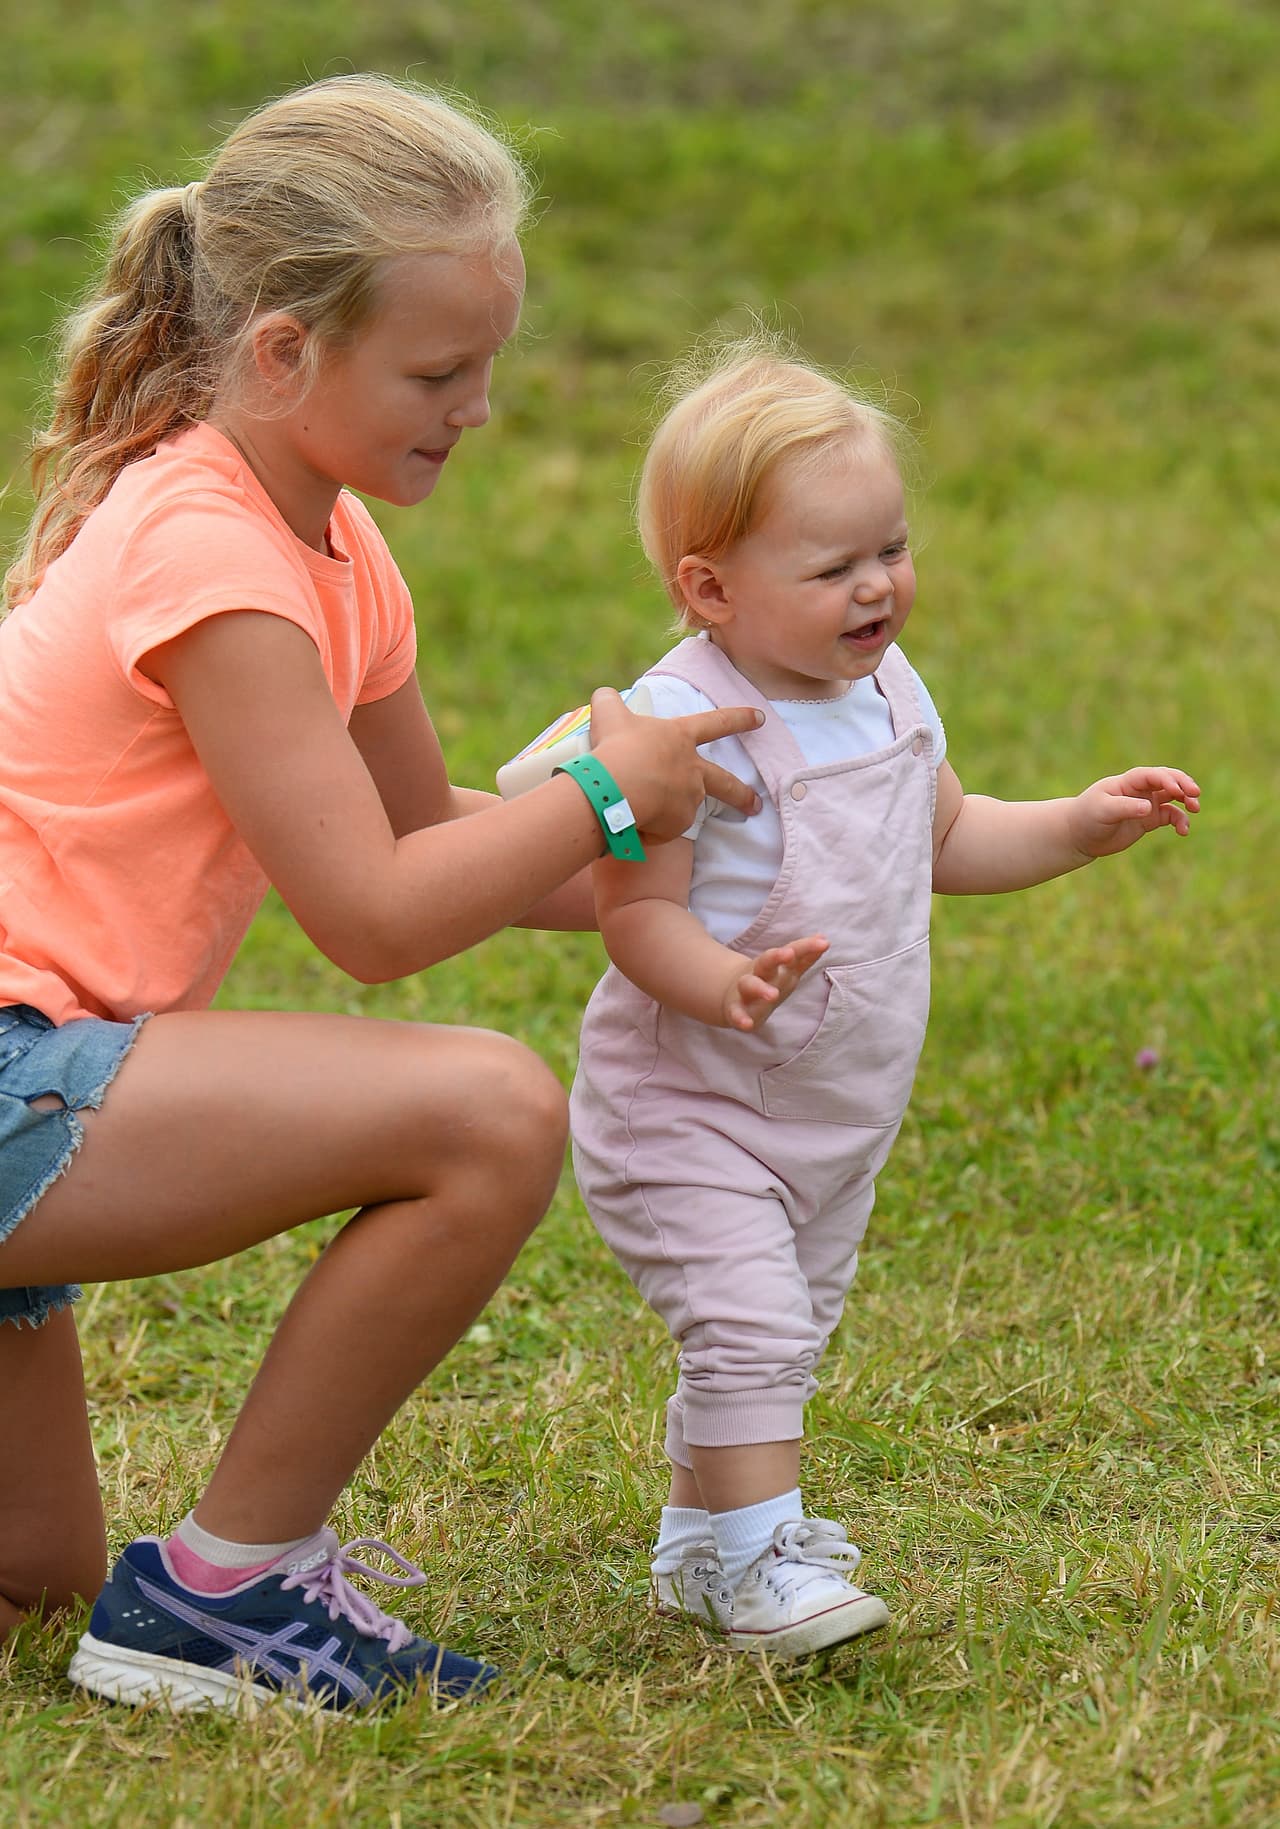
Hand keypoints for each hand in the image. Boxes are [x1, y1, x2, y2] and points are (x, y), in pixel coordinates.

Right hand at [588, 687, 761, 844]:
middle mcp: (692, 769)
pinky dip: (649, 827)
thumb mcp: (608, 713)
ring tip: (640, 810)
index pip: (717, 722)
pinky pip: (662, 829)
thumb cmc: (614, 746)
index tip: (761, 718)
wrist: (611, 788)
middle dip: (743, 795)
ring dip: (667, 812)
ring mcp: (688, 798)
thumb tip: (606, 696)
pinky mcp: (677, 824)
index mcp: (680, 738)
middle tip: (755, 805)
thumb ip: (610, 701)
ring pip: (681, 808)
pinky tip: (631, 820)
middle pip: (725, 783)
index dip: (740, 718)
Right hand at [724, 936, 829, 1031]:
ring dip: (760, 988)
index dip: (806, 946)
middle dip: (776, 956)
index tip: (823, 942)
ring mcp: (745, 991)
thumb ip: (805, 956)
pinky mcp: (736, 1010)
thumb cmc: (766, 980)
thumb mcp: (786, 968)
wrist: (732, 995)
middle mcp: (759, 974)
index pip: (791, 951)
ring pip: (749, 985)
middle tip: (788, 954)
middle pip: (766, 961)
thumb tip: (824, 939)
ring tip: (774, 995)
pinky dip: (740, 1019)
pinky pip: (736, 1014)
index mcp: (774, 964)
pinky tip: (747, 1025)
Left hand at [1067, 766, 1200, 858]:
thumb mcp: (1103, 811)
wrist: (1080, 835)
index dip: (1167, 780)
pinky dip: (1180, 821)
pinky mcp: (1149, 819)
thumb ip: (1125, 807)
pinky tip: (1183, 831)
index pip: (1153, 775)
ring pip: (1173, 797)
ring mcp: (1146, 803)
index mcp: (1128, 782)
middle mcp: (1140, 789)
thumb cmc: (1087, 817)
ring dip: (1186, 800)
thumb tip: (1149, 808)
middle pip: (1168, 780)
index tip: (1178, 791)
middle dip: (1183, 784)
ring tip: (1195, 809)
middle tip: (1195, 794)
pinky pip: (1171, 816)